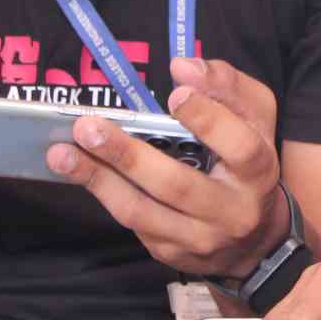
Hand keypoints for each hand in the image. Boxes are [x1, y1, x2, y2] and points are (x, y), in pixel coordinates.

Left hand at [48, 56, 286, 276]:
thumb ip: (225, 84)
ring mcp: (198, 238)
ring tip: (62, 153)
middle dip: (128, 155)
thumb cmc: (246, 160)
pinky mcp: (169, 252)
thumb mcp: (254, 115)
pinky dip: (102, 192)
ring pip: (141, 211)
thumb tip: (182, 67)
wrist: (254, 237)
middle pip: (176, 185)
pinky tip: (79, 169)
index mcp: (257, 171)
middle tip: (88, 127)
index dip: (208, 120)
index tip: (175, 94)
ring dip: (98, 179)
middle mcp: (231, 211)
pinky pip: (130, 222)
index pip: (238, 147)